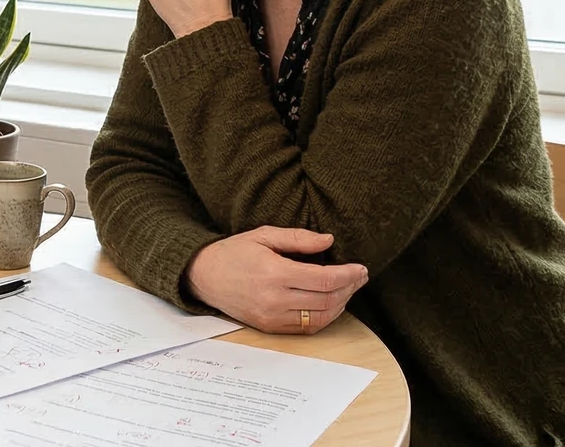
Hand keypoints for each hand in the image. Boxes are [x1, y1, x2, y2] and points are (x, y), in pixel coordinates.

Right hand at [184, 226, 369, 334]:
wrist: (203, 276)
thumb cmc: (233, 253)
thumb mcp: (263, 235)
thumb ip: (298, 238)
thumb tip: (328, 241)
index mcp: (274, 273)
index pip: (324, 278)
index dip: (348, 274)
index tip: (360, 267)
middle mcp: (275, 299)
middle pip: (327, 299)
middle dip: (350, 288)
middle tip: (359, 276)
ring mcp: (272, 317)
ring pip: (320, 317)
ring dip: (341, 304)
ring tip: (348, 289)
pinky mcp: (270, 327)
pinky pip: (307, 328)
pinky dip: (325, 317)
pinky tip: (331, 304)